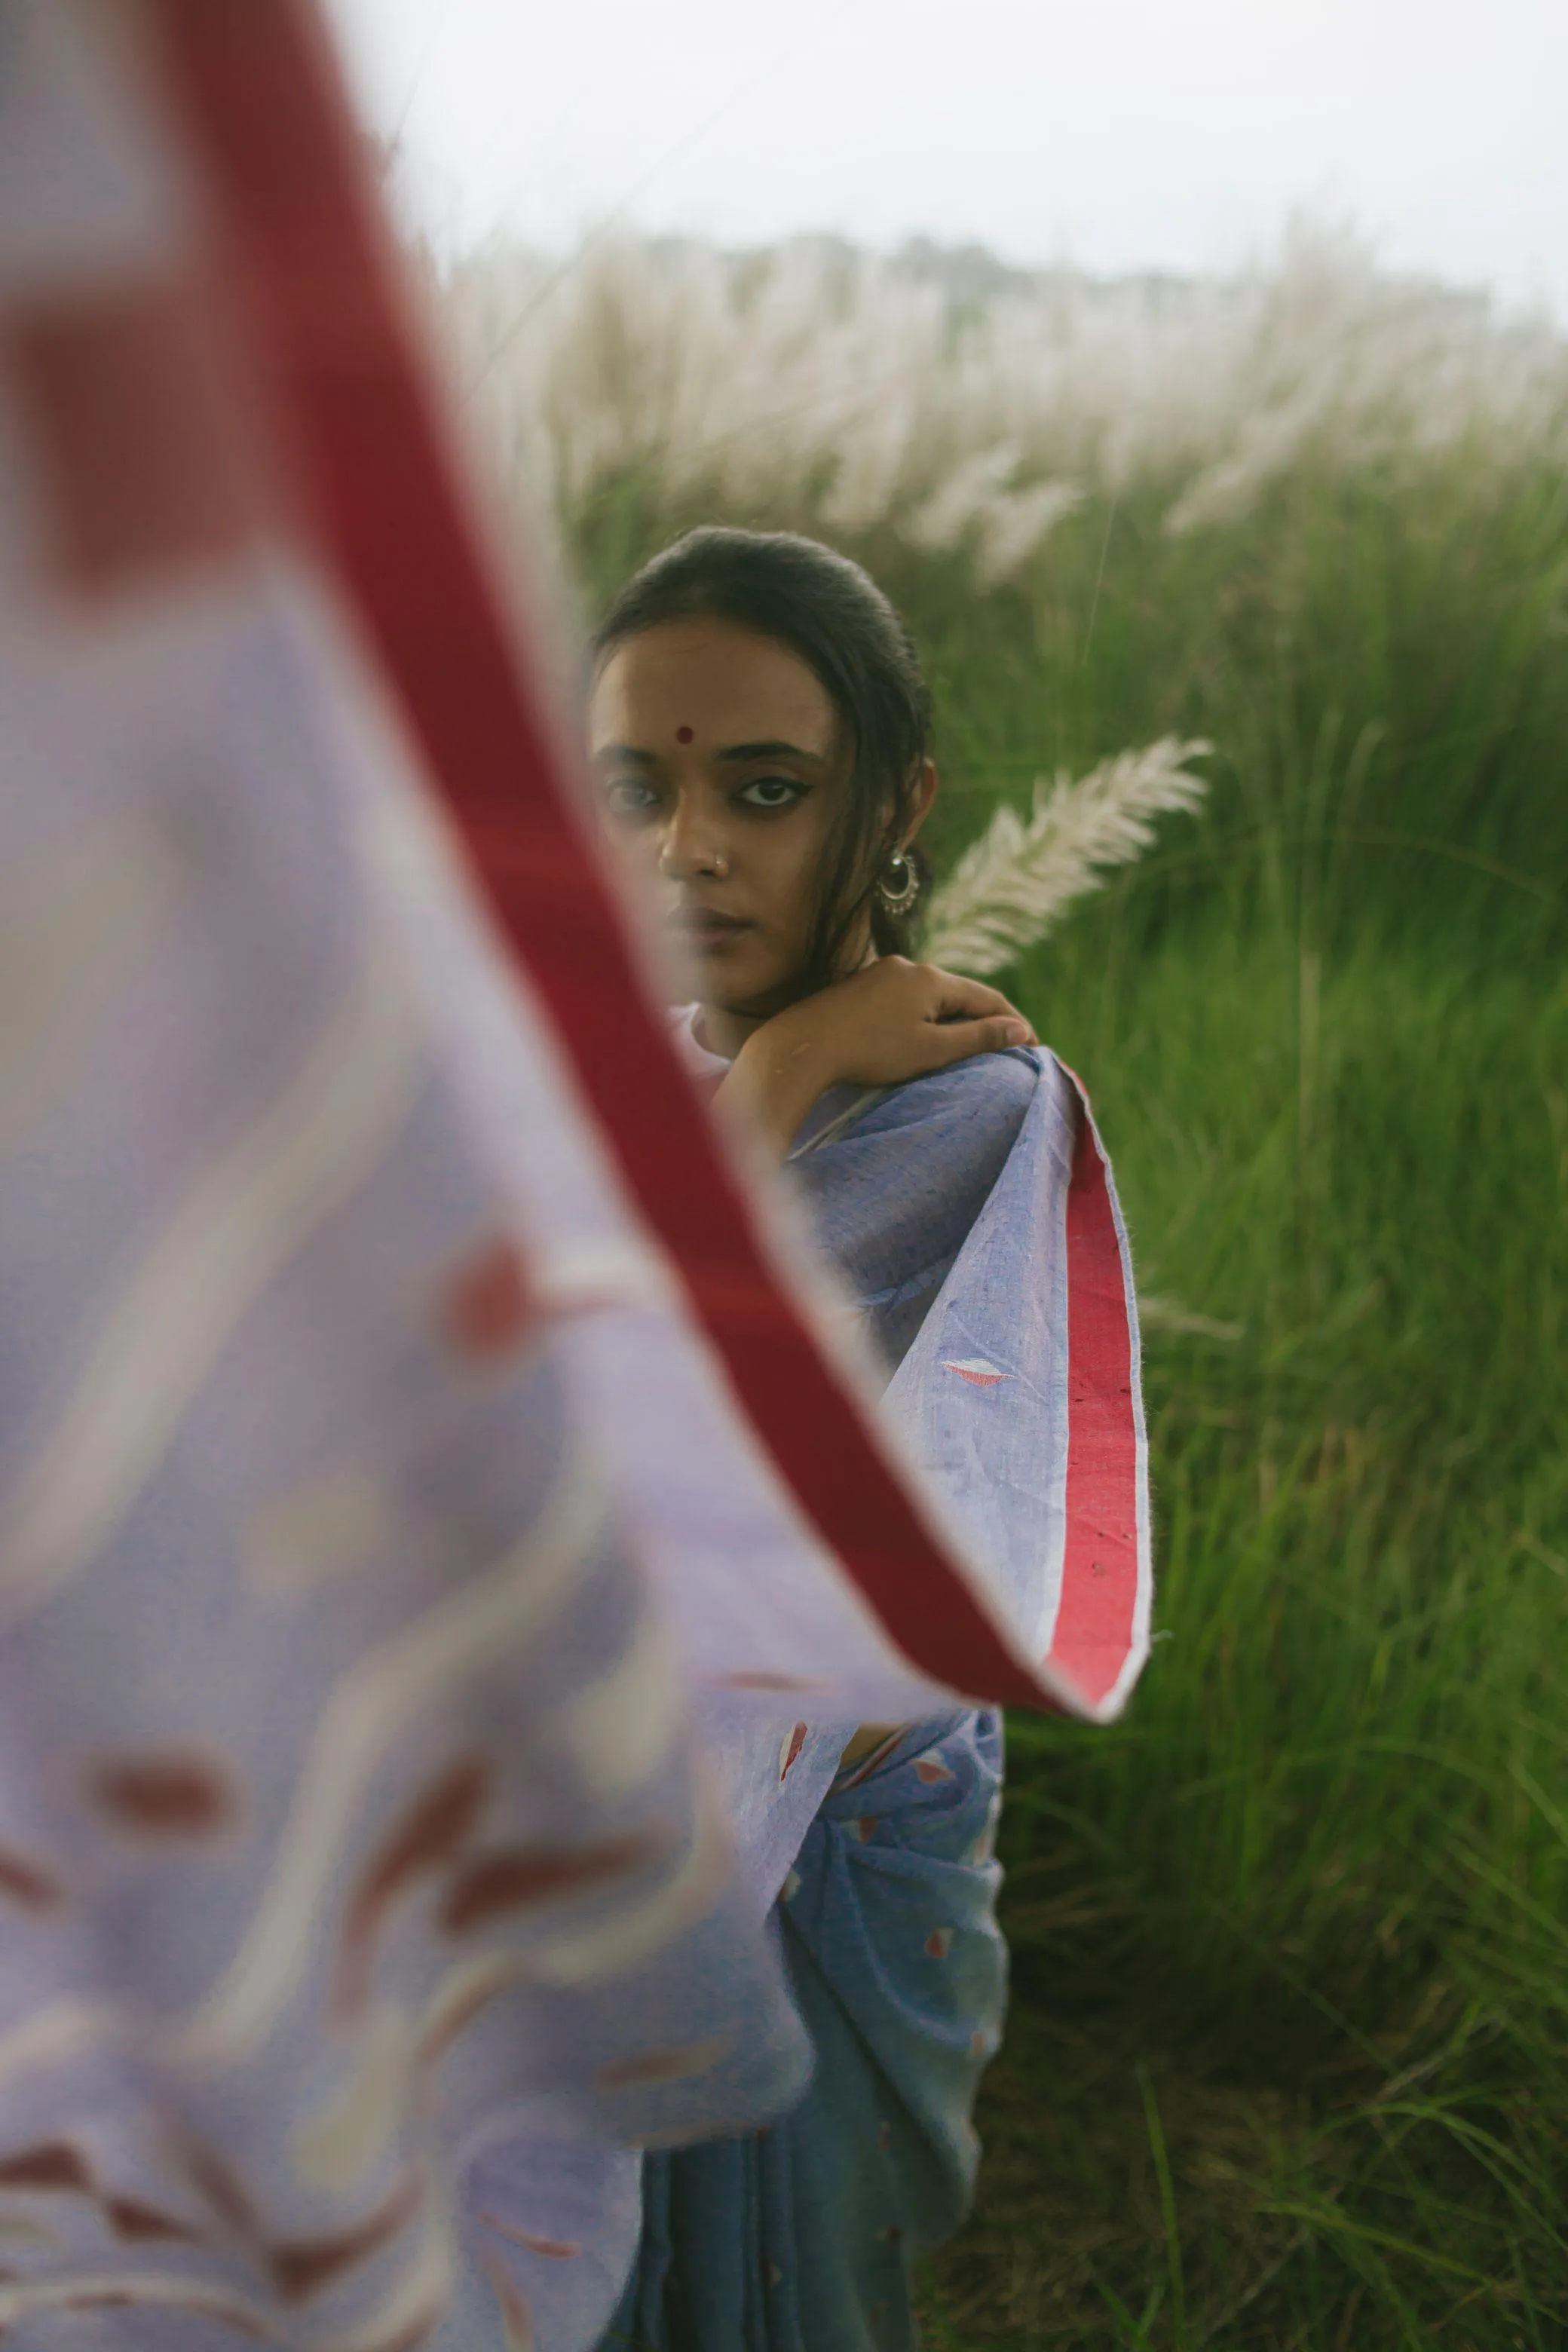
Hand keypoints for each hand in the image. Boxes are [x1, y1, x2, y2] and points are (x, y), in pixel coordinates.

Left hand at [717, 958, 1035, 1155]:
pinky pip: (904, 1000)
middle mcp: (907, 966)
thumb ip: (977, 1038)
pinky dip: (923, 1018)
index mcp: (930, 978)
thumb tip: (1019, 1030)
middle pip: (958, 993)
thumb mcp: (931, 1049)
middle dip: (983, 1018)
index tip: (1032, 1046)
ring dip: (951, 1019)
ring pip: (929, 996)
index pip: (986, 997)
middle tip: (1005, 1047)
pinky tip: (921, 1037)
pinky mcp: (860, 987)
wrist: (803, 1046)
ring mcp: (881, 973)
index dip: (1013, 1023)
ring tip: (966, 1046)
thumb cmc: (870, 1052)